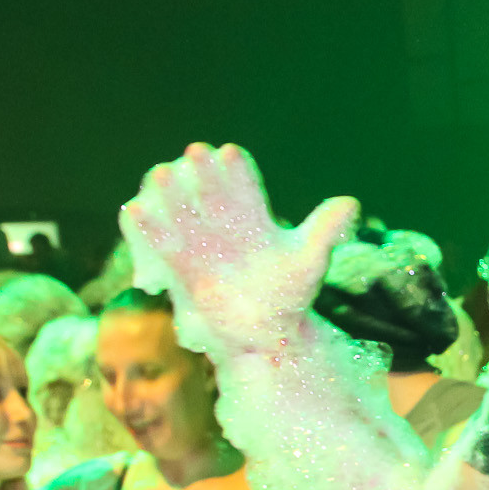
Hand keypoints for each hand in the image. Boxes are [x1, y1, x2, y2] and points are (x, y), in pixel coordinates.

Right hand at [122, 143, 356, 346]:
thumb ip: (325, 231)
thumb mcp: (309, 262)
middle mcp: (226, 228)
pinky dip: (151, 230)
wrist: (268, 336)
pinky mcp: (184, 270)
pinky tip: (136, 210)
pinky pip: (165, 247)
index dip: (237, 171)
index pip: (245, 187)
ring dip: (172, 195)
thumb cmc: (290, 297)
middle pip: (211, 194)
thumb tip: (352, 203)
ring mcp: (203, 248)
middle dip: (202, 174)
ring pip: (184, 215)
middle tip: (195, 153)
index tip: (229, 153)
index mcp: (256, 221)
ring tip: (162, 173)